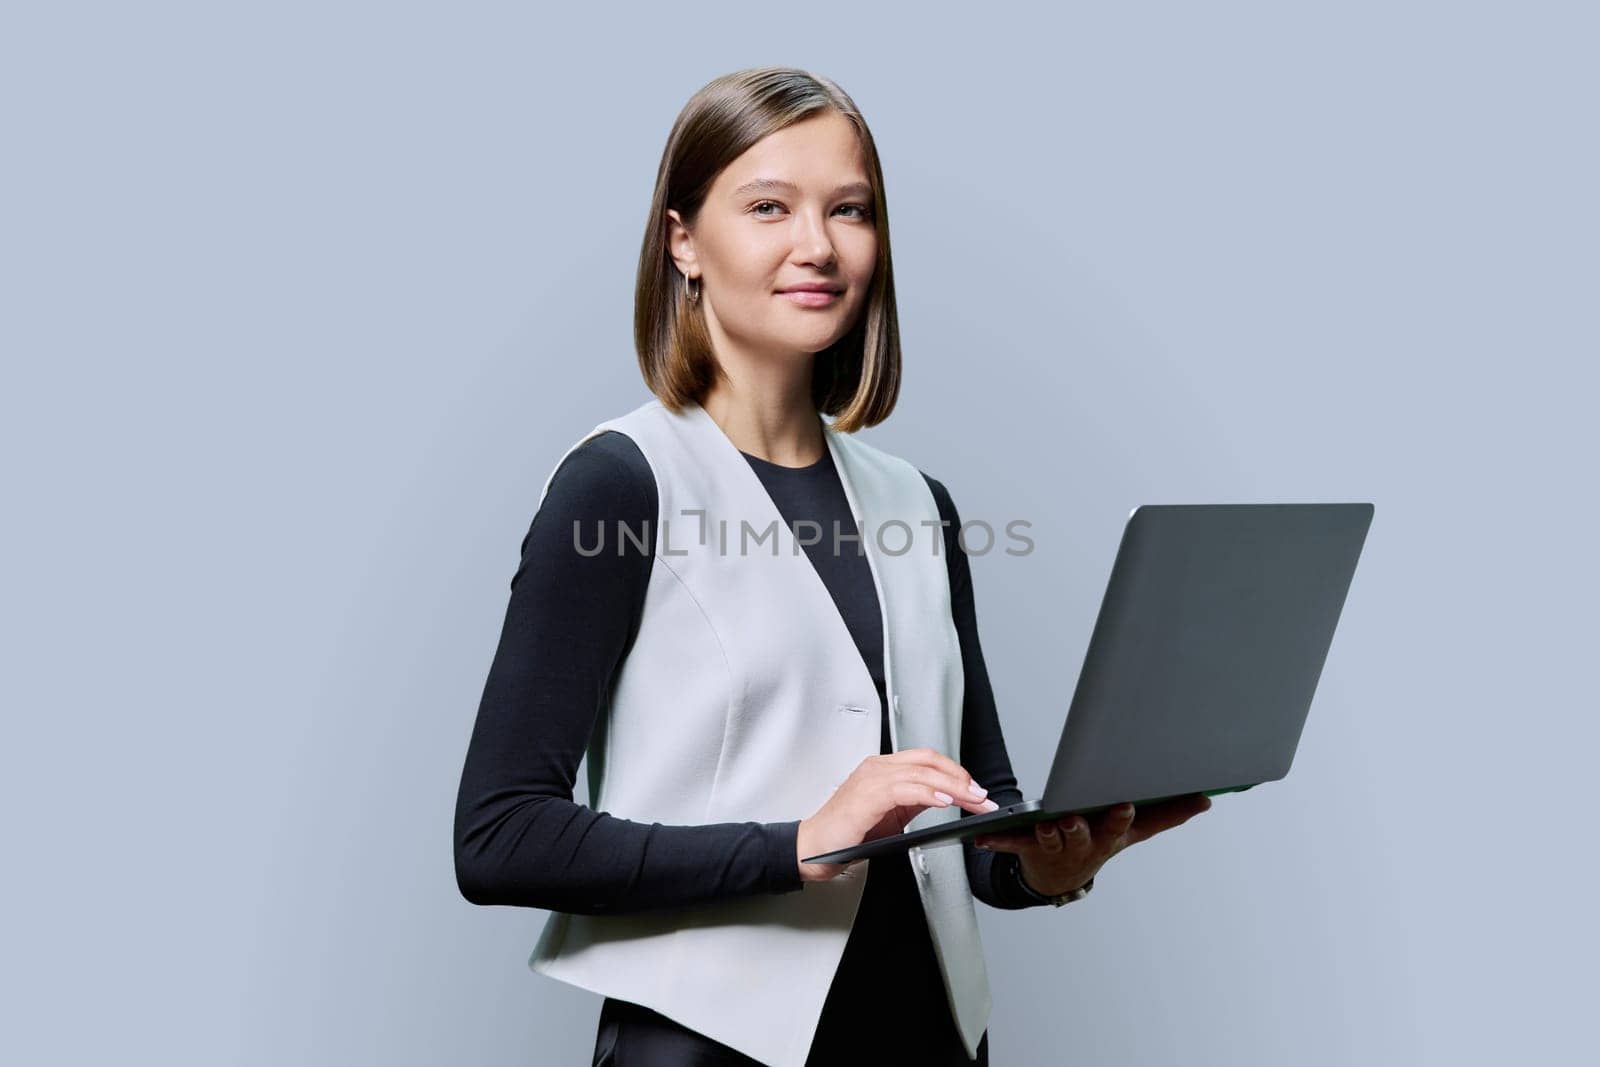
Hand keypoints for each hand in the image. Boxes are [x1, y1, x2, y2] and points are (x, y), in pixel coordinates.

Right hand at [796, 748, 1001, 882]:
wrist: (813, 849)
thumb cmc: (845, 833)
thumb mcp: (889, 814)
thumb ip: (913, 801)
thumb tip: (944, 796)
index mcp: (882, 769)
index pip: (927, 759)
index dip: (955, 772)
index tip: (976, 791)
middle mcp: (877, 768)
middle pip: (929, 761)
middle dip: (961, 778)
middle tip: (982, 797)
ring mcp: (870, 779)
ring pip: (921, 773)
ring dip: (952, 787)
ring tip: (972, 800)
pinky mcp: (866, 796)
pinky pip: (904, 789)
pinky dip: (928, 793)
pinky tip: (944, 801)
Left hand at [972, 793, 1212, 896]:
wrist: (1060, 876)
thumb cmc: (1100, 840)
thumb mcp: (1135, 830)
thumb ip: (1169, 813)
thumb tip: (1206, 798)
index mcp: (1111, 835)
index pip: (1120, 825)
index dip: (1120, 816)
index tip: (1123, 804)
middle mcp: (1085, 843)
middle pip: (1082, 834)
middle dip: (1079, 826)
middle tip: (1072, 818)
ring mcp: (1056, 846)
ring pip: (1050, 837)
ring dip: (1045, 832)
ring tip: (1041, 824)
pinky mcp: (1028, 847)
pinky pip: (1012, 842)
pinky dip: (997, 841)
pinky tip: (982, 838)